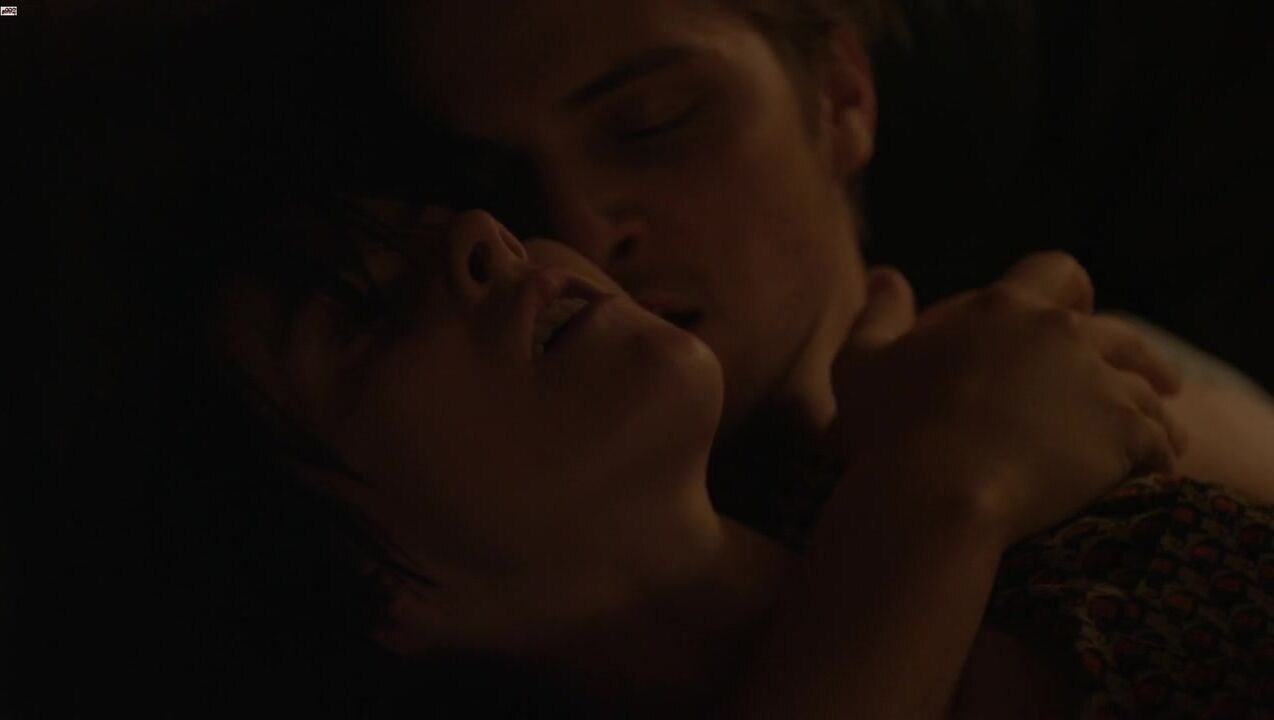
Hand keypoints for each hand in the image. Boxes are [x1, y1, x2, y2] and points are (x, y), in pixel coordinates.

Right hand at [825, 253, 1186, 544]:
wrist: (934, 493)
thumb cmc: (889, 428)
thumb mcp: (861, 362)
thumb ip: (878, 314)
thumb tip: (886, 276)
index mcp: (1005, 307)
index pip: (1058, 272)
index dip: (1073, 292)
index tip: (1082, 312)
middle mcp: (1062, 334)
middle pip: (1122, 336)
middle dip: (1142, 359)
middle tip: (1159, 384)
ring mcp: (1098, 384)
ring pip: (1148, 392)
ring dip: (1156, 412)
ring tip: (1167, 438)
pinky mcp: (1123, 436)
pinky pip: (1160, 442)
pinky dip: (1161, 456)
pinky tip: (1155, 475)